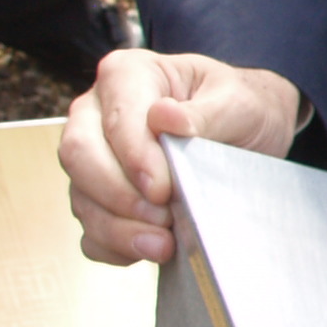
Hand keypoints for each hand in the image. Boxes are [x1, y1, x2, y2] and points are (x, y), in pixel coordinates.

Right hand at [60, 48, 303, 265]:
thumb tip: (163, 117)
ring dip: (118, 228)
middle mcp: (96, 114)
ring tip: (163, 244)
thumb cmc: (238, 107)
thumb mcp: (237, 102)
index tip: (161, 189)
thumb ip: (203, 112)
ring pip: (81, 197)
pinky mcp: (99, 198)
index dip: (133, 158)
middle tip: (162, 218)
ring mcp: (93, 159)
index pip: (114, 119)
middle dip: (118, 195)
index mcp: (127, 76)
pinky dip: (114, 246)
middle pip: (78, 156)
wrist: (248, 134)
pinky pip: (90, 230)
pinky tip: (149, 250)